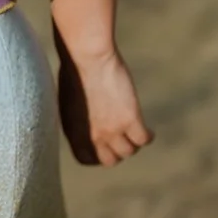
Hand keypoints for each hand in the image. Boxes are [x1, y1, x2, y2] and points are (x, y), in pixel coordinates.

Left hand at [52, 23, 154, 166]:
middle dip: (116, 151)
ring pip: (129, 151)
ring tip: (135, 131)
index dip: (97, 154)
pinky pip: (143, 139)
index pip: (86, 159)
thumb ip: (77, 118)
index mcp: (74, 132)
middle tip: (121, 138)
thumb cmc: (74, 70)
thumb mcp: (68, 101)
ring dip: (133, 143)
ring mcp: (112, 130)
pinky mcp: (130, 119)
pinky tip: (149, 130)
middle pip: (110, 160)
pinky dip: (148, 136)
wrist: (87, 57)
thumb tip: (85, 123)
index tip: (103, 145)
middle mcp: (93, 136)